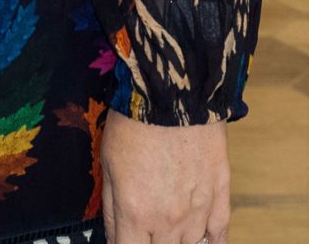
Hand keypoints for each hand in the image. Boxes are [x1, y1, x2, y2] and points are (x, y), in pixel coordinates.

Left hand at [102, 109, 229, 243]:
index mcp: (136, 212)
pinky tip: (201, 241)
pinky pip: (219, 236)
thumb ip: (111, 206)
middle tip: (143, 232)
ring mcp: (199, 213)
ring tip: (168, 232)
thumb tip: (114, 233)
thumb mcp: (107, 163)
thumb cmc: (134, 125)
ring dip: (177, 243)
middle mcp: (170, 221)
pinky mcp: (220, 199)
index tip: (122, 241)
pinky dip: (210, 242)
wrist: (173, 98)